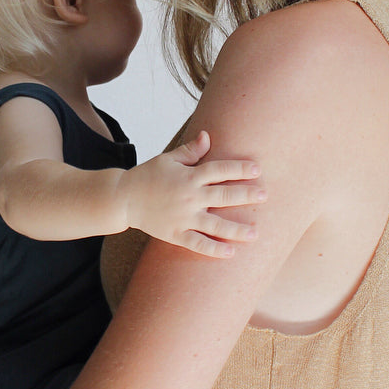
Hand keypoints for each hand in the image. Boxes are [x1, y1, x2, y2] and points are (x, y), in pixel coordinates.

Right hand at [118, 130, 265, 257]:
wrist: (123, 198)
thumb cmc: (148, 175)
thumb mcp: (168, 159)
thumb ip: (191, 150)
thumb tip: (208, 136)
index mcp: (188, 176)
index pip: (219, 170)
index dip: (239, 169)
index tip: (257, 169)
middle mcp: (189, 197)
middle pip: (223, 196)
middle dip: (245, 195)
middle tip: (265, 195)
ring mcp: (183, 217)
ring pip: (215, 225)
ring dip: (236, 229)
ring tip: (255, 232)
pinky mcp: (175, 234)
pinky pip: (197, 243)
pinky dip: (214, 249)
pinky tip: (231, 252)